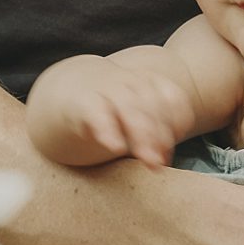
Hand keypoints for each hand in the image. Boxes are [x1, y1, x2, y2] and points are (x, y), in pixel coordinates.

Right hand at [32, 55, 194, 166]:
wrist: (65, 90)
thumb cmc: (110, 110)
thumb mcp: (135, 117)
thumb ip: (152, 136)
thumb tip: (162, 161)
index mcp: (148, 82)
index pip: (172, 97)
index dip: (178, 120)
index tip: (176, 141)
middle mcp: (130, 82)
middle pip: (151, 104)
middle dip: (160, 134)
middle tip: (161, 162)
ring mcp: (106, 89)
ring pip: (129, 108)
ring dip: (142, 136)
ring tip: (149, 161)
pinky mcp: (82, 102)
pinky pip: (97, 113)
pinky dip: (108, 129)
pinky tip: (115, 146)